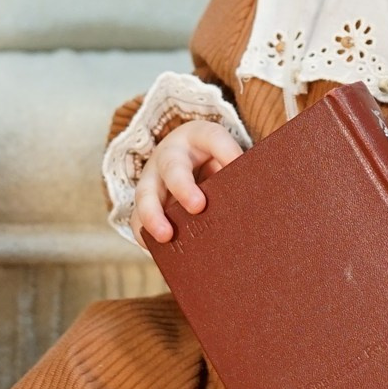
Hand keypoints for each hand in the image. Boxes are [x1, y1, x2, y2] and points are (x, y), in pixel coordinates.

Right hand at [134, 119, 244, 244]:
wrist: (182, 155)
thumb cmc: (211, 159)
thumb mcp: (225, 155)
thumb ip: (236, 170)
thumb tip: (250, 198)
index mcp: (197, 137)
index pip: (213, 138)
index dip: (225, 151)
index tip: (236, 164)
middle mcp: (170, 155)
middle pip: (172, 168)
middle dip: (183, 186)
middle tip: (198, 206)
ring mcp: (153, 178)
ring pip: (146, 194)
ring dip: (154, 215)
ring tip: (166, 236)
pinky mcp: (144, 201)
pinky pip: (137, 218)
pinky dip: (143, 233)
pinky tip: (156, 250)